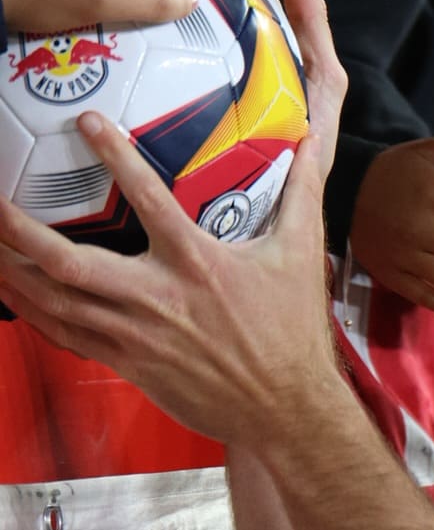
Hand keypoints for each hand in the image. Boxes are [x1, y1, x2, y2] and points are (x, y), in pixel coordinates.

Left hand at [0, 0, 346, 445]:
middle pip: (69, 263)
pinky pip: (66, 336)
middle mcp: (157, 299)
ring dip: (14, 273)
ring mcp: (135, 336)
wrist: (286, 408)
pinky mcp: (127, 363)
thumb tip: (308, 144)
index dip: (115, 156)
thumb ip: (301, 193)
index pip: (148, 199)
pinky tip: (15, 293)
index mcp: (197, 264)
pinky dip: (34, 313)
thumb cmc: (293, 334)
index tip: (88, 121)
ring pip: (55, 303)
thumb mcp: (302, 254)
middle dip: (20, 231)